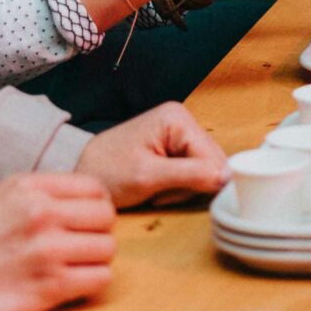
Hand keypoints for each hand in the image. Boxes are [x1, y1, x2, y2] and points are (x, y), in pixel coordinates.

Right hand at [0, 172, 118, 310]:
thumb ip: (40, 194)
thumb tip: (89, 200)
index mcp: (27, 187)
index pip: (95, 188)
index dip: (95, 206)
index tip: (83, 222)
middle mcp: (41, 213)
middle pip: (106, 217)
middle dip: (96, 233)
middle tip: (78, 247)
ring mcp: (48, 250)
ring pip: (107, 248)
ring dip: (94, 260)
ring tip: (71, 267)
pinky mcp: (52, 286)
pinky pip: (100, 278)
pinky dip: (90, 283)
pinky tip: (69, 284)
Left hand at [75, 101, 229, 207]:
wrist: (83, 174)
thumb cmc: (107, 172)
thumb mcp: (148, 177)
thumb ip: (190, 175)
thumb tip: (226, 177)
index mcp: (177, 118)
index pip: (213, 157)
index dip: (199, 182)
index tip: (167, 191)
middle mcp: (182, 120)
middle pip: (211, 163)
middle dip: (189, 185)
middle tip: (159, 190)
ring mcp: (179, 134)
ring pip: (204, 171)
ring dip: (182, 188)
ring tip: (155, 189)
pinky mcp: (175, 147)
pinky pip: (193, 173)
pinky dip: (178, 187)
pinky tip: (158, 187)